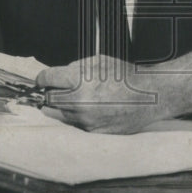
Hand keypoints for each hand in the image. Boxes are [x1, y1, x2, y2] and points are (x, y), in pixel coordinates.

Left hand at [36, 57, 169, 133]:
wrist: (148, 95)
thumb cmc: (124, 76)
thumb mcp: (98, 61)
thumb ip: (75, 68)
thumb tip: (58, 77)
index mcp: (78, 79)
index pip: (46, 79)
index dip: (42, 78)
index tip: (42, 80)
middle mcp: (78, 101)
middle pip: (48, 99)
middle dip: (50, 93)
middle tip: (57, 90)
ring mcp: (84, 119)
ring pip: (59, 114)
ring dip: (62, 106)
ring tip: (76, 99)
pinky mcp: (92, 131)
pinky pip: (75, 124)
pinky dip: (77, 117)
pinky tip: (89, 109)